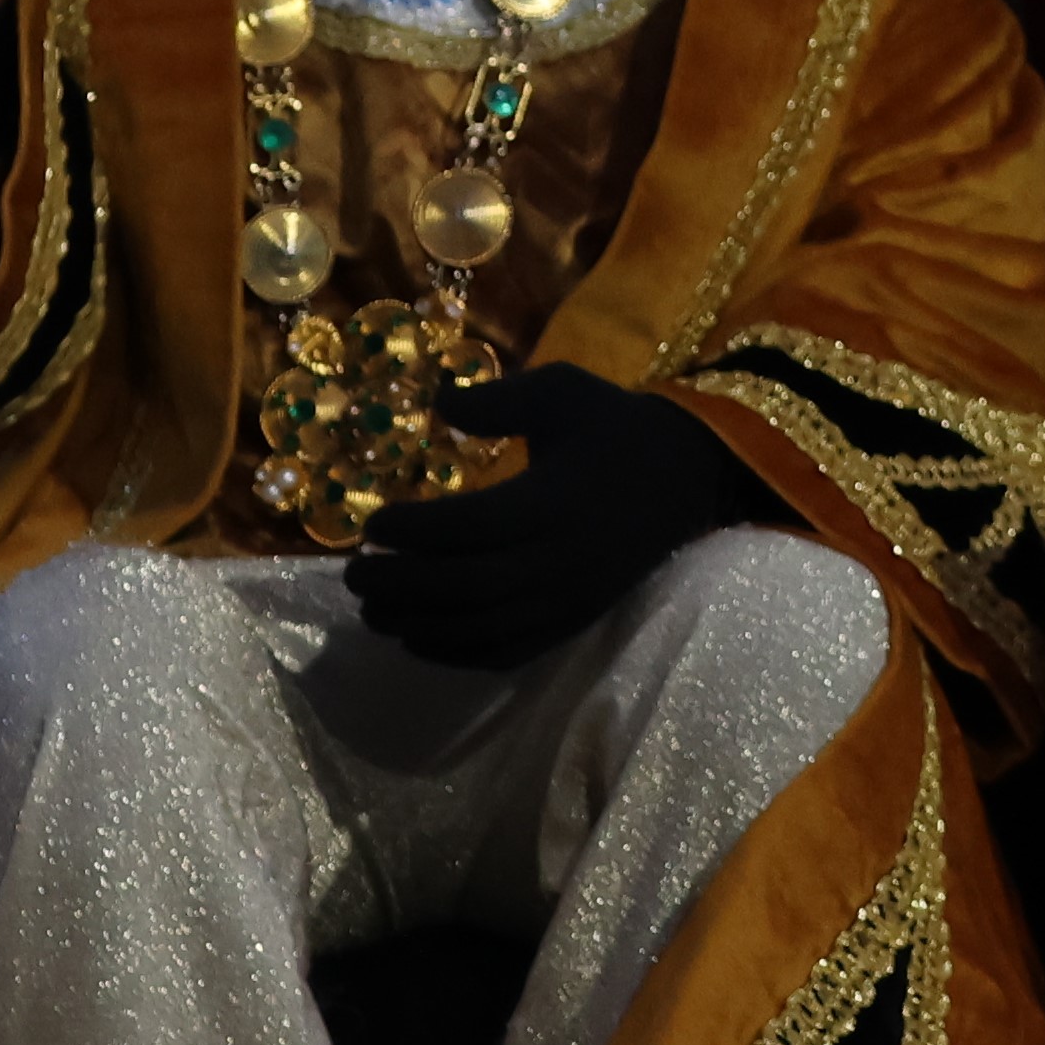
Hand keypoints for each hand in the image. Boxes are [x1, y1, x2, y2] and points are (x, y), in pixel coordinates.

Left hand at [349, 366, 770, 672]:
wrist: (690, 475)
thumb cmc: (615, 427)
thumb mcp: (561, 391)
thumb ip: (496, 400)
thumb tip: (437, 404)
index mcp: (552, 501)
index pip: (467, 529)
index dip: (413, 531)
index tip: (372, 521)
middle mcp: (557, 560)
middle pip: (461, 587)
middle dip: (398, 583)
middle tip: (354, 569)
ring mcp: (566, 599)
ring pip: (478, 628)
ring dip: (416, 624)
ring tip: (373, 608)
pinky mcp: (572, 621)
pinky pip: (506, 652)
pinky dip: (455, 653)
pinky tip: (419, 638)